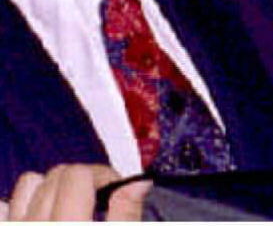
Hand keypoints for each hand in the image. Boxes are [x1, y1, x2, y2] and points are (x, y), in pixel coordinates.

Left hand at [6, 166, 146, 221]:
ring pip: (29, 184)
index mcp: (68, 223)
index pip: (78, 174)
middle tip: (101, 198)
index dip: (103, 175)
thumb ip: (127, 214)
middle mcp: (35, 224)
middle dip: (82, 179)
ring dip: (52, 186)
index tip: (117, 189)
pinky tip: (44, 214)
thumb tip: (138, 182)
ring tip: (72, 204)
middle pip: (56, 175)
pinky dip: (25, 202)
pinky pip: (8, 206)